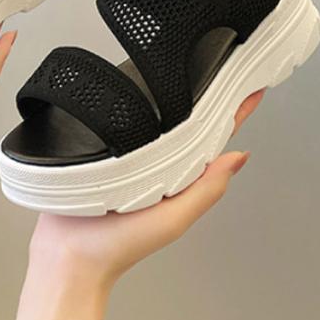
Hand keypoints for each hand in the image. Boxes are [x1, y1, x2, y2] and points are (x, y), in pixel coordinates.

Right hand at [7, 89, 264, 319]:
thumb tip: (240, 157)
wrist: (68, 254)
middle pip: (185, 123)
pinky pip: (117, 122)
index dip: (233, 113)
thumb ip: (207, 190)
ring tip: (184, 70)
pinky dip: (125, 107)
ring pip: (151, 119)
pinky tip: (128, 90)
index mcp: (178, 176)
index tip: (252, 87)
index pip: (212, 138)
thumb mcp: (173, 219)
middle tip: (219, 65)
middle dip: (202, 97)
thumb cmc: (120, 245)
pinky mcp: (99, 149)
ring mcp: (127, 155)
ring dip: (165, 98)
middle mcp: (155, 163)